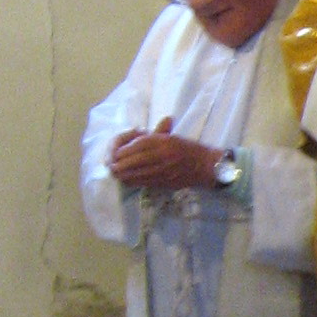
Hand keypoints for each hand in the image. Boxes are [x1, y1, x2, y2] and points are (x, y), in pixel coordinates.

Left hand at [109, 119, 224, 193]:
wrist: (206, 166)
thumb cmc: (189, 149)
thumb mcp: (172, 137)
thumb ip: (154, 135)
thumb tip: (135, 134)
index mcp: (164, 142)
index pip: (137, 145)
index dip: (123, 149)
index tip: (115, 152)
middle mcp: (162, 156)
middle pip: (133, 161)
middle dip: (118, 163)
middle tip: (110, 164)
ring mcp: (163, 171)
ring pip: (135, 174)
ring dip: (122, 174)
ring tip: (115, 172)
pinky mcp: (164, 182)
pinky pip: (143, 182)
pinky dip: (131, 181)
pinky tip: (126, 179)